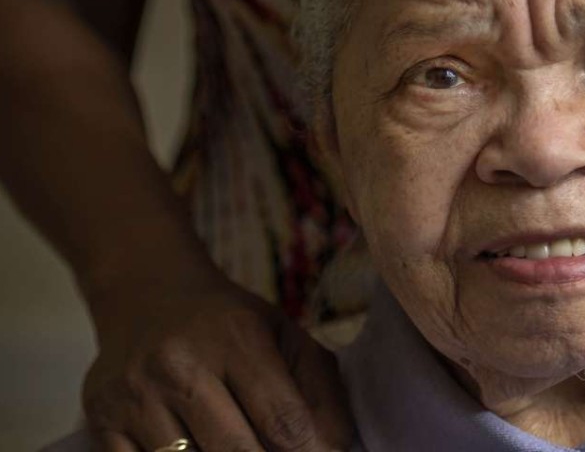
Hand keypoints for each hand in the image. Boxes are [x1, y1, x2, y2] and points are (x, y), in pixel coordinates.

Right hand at [82, 259, 351, 450]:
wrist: (147, 294)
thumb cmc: (229, 323)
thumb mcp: (284, 336)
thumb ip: (320, 390)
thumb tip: (338, 448)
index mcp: (237, 338)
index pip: (283, 420)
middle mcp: (181, 365)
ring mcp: (136, 396)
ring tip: (240, 444)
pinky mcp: (101, 421)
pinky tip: (198, 448)